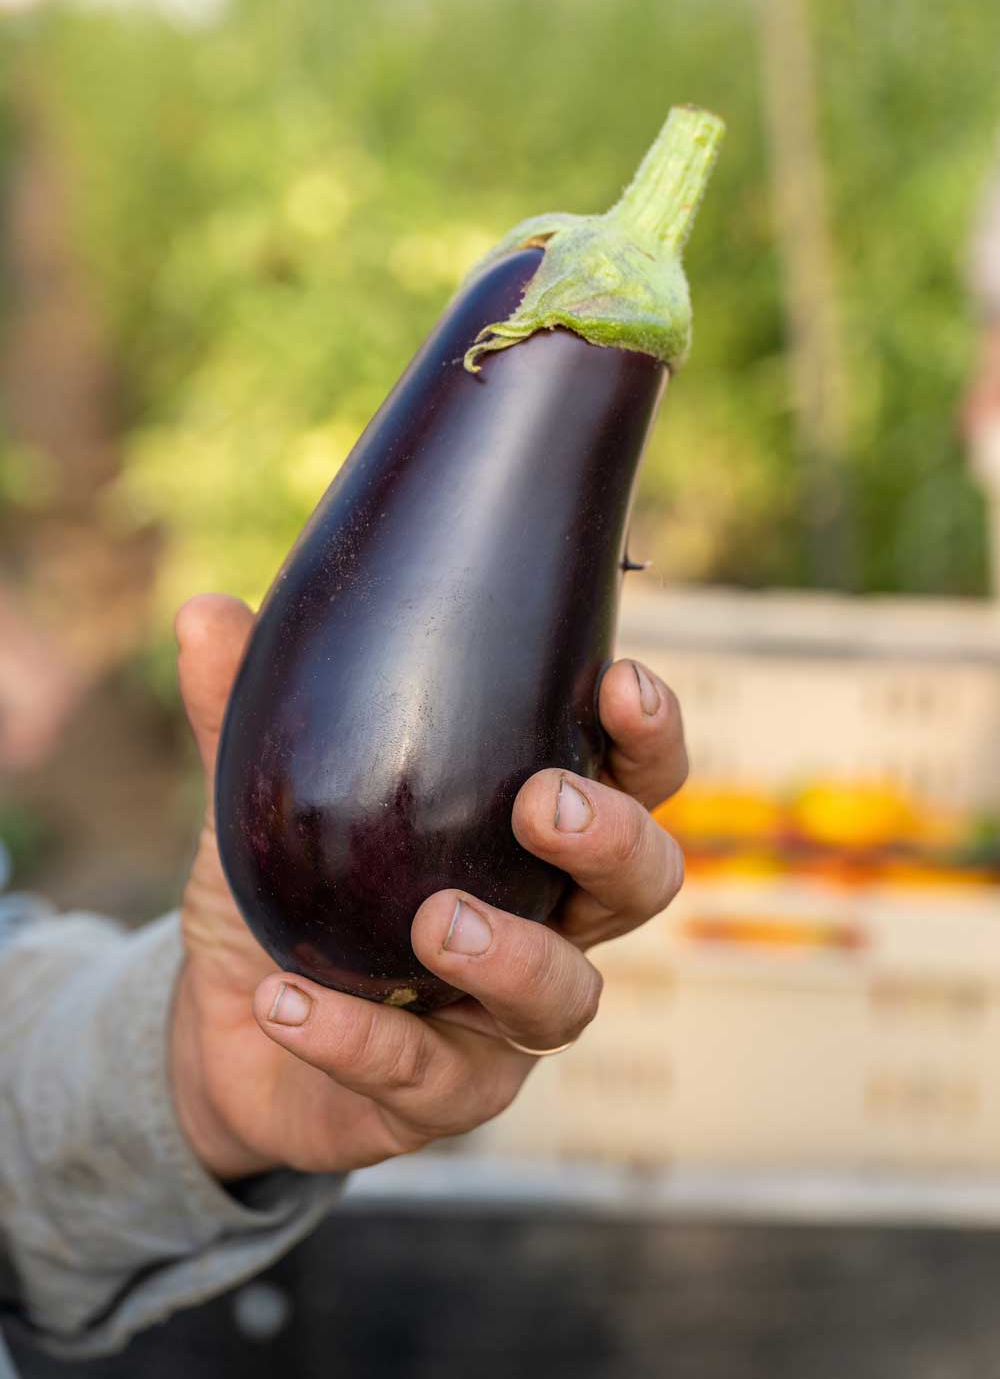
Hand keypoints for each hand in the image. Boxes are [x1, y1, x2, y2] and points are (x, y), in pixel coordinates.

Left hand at [171, 594, 686, 1179]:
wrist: (230, 1029)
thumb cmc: (286, 893)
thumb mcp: (260, 800)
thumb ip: (243, 717)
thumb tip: (205, 614)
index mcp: (529, 837)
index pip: (633, 779)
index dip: (647, 737)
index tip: (619, 682)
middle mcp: (549, 923)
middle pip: (643, 885)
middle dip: (611, 841)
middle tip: (544, 803)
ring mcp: (505, 1021)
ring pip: (565, 999)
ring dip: (510, 956)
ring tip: (434, 922)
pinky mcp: (445, 1098)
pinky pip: (427, 1079)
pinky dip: (358, 1040)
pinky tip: (288, 1002)